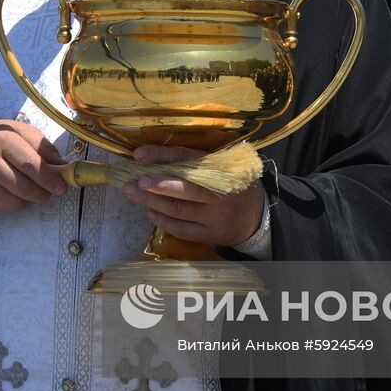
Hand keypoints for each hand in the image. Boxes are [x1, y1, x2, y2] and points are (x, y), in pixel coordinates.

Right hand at [0, 118, 65, 212]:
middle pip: (23, 188)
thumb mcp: (20, 131)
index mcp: (1, 139)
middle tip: (47, 191)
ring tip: (27, 189)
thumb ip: (42, 147)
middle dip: (41, 193)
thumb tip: (61, 167)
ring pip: (13, 204)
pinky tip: (9, 191)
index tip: (61, 187)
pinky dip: (11, 203)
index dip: (49, 179)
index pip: (30, 164)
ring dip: (27, 200)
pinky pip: (0, 209)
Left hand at [124, 145, 264, 247]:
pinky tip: (150, 212)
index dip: (162, 155)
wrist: (258, 217)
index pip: (188, 159)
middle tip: (133, 181)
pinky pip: (183, 230)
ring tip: (133, 193)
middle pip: (183, 188)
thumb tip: (157, 155)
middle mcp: (218, 194)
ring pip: (178, 210)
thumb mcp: (223, 168)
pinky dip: (164, 221)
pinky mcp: (211, 235)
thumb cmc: (234, 186)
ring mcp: (214, 217)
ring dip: (152, 201)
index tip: (139, 154)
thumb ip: (196, 161)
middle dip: (156, 184)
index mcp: (220, 171)